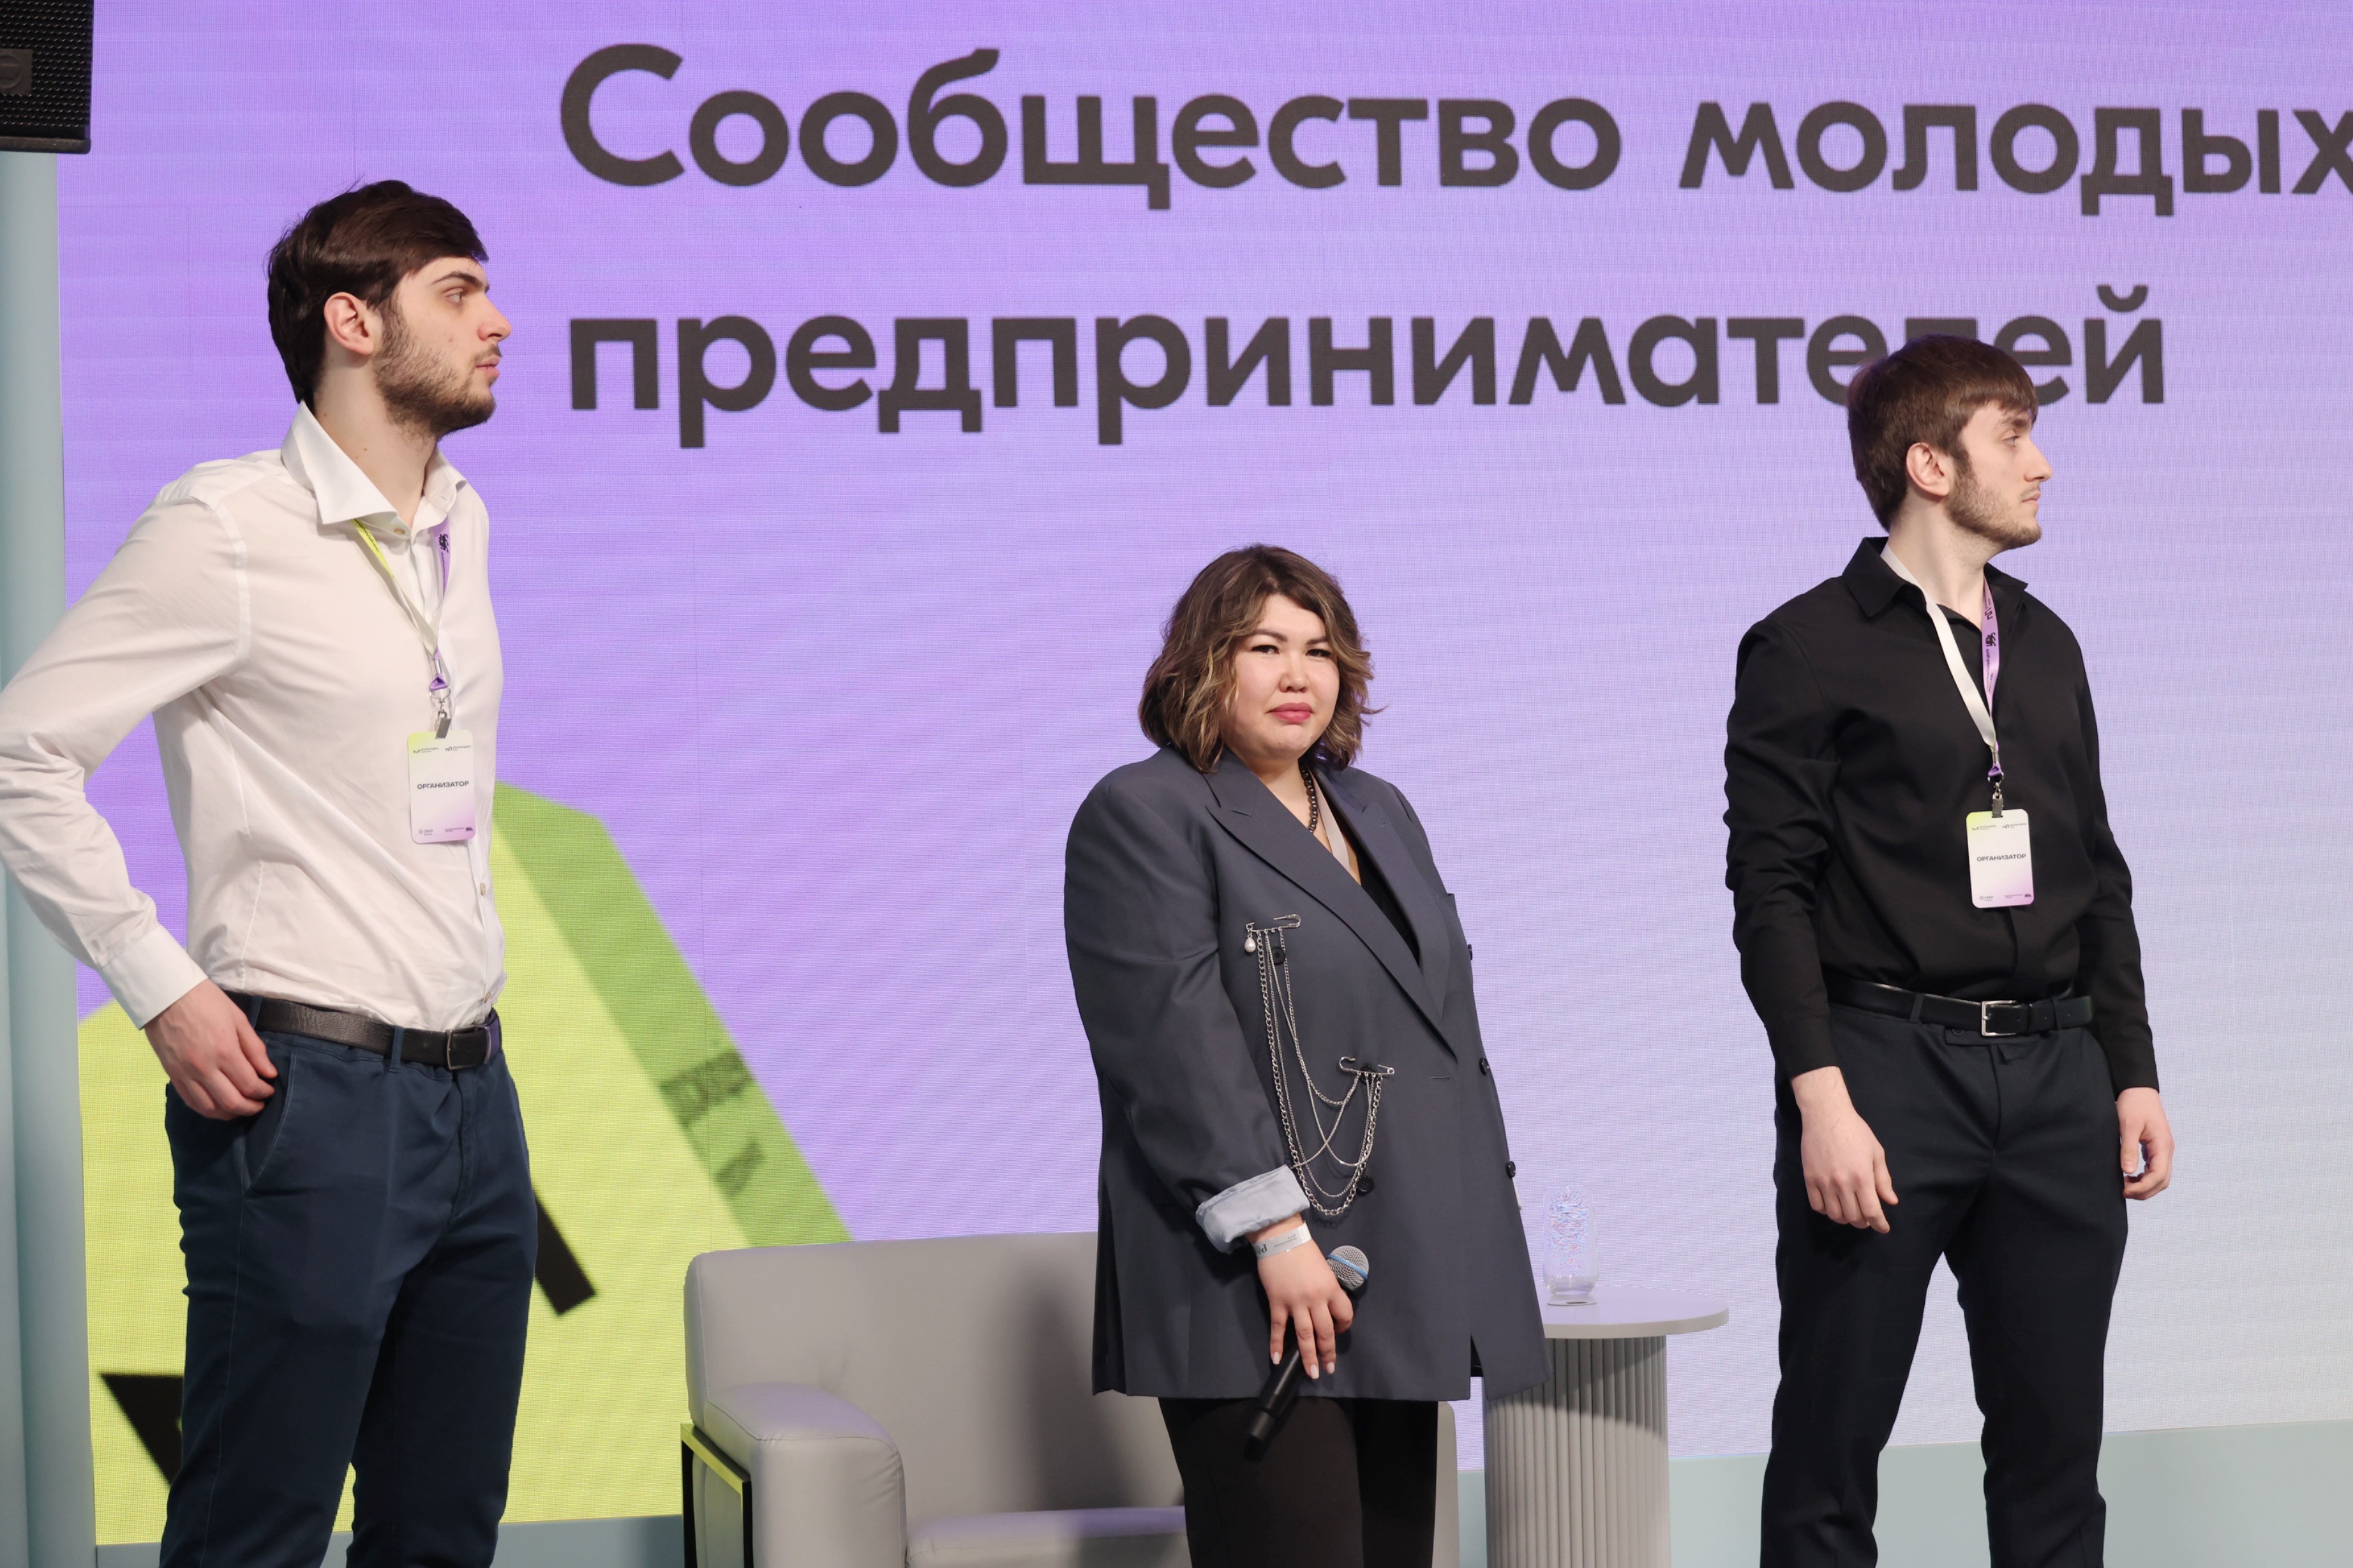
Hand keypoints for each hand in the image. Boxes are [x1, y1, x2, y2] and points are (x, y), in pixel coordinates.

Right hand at [144, 980, 275, 1118]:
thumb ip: (255, 1049)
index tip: (270, 1090)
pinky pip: (191, 1102)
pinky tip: (218, 1106)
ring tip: (242, 1108)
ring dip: (230, 1113)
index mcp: (224, 1051)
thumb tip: (269, 1073)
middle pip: (232, 1102)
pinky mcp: (172, 1075)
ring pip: (210, 1108)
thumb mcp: (238, 1019)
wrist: (167, 995)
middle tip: (260, 1104)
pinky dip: (207, 1109)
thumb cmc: (206, 1001)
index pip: (249, 1085)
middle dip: (251, 1108)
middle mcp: (204, 1068)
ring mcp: (185, 1074)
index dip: (264, 1092)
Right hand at [1251, 1218, 1352, 1377]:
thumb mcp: (1324, 1269)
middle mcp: (1316, 1298)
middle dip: (1328, 1352)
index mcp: (1331, 1288)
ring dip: (1309, 1356)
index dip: (1343, 1326)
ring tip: (1312, 1372)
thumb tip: (1325, 1308)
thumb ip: (1326, 1289)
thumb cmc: (1304, 1250)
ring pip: (1305, 1335)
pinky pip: (1279, 1328)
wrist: (1280, 1237)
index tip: (1338, 1331)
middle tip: (1328, 1368)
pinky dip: (1277, 1345)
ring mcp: (1295, 1302)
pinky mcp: (1277, 1302)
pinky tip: (1277, 1359)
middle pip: (1325, 1331)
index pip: (1344, 1315)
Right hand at [1790, 1065, 1896, 1232]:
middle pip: (1854, 1217)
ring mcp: (1824, 1182)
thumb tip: (1891, 1201)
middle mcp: (1843, 1184)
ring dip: (1845, 1218)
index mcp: (1862, 1177)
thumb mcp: (1876, 1153)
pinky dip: (1826, 1211)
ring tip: (1851, 1212)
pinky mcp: (1810, 1179)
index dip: (1879, 1224)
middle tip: (1867, 1218)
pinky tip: (1833, 1205)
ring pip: (1835, 1215)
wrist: (1826, 1115)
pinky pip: (1817, 1206)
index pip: (1872, 1212)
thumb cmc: (1855, 1131)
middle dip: (1864, 1222)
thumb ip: (1883, 1179)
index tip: (1883, 1228)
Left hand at [2118, 1087, 2173, 1198]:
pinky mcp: (2156, 1147)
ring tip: (2126, 1186)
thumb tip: (2128, 1171)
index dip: (2143, 1187)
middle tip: (2124, 1192)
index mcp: (2163, 1145)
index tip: (2125, 1190)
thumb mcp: (2128, 1125)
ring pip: (2160, 1177)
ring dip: (2146, 1185)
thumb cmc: (2134, 1103)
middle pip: (2162, 1180)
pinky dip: (2145, 1177)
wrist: (2139, 1089)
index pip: (2159, 1175)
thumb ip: (2129, 1149)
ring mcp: (2163, 1149)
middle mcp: (2167, 1150)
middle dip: (2145, 1191)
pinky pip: (2155, 1168)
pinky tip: (2131, 1176)